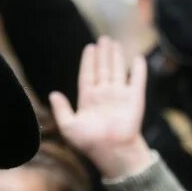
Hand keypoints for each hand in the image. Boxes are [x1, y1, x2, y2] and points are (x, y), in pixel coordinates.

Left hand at [51, 37, 150, 179]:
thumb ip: (61, 109)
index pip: (88, 75)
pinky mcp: (134, 99)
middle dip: (103, 54)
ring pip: (117, 71)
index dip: (88, 61)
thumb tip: (53, 93)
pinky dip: (138, 70)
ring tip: (114, 42)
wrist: (111, 151)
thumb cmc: (89, 142)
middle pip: (103, 69)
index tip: (89, 47)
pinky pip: (137, 80)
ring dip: (116, 57)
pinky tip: (137, 58)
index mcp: (88, 99)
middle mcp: (104, 95)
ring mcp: (120, 96)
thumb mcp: (68, 126)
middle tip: (103, 39)